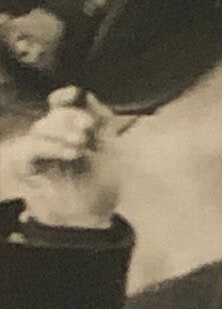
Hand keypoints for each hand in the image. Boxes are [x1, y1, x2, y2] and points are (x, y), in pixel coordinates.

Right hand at [9, 87, 122, 227]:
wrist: (92, 215)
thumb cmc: (101, 182)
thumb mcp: (111, 146)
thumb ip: (101, 118)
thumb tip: (84, 93)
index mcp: (72, 128)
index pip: (61, 103)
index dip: (66, 97)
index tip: (75, 97)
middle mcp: (52, 136)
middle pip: (53, 115)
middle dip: (70, 117)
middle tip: (88, 127)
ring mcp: (36, 151)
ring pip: (41, 129)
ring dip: (62, 132)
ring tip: (82, 143)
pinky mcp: (24, 166)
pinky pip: (31, 150)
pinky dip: (51, 148)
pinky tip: (71, 153)